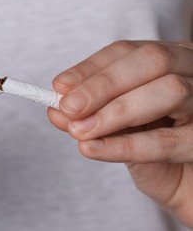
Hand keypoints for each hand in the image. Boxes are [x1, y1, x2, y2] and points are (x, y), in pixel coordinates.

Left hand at [48, 41, 192, 226]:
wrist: (185, 184)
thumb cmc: (151, 145)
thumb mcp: (116, 124)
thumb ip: (89, 114)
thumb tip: (55, 110)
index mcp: (171, 60)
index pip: (128, 52)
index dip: (91, 67)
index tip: (59, 86)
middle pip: (152, 61)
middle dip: (103, 85)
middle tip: (68, 108)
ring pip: (169, 91)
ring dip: (115, 111)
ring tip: (79, 131)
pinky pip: (169, 140)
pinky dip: (125, 145)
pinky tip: (93, 149)